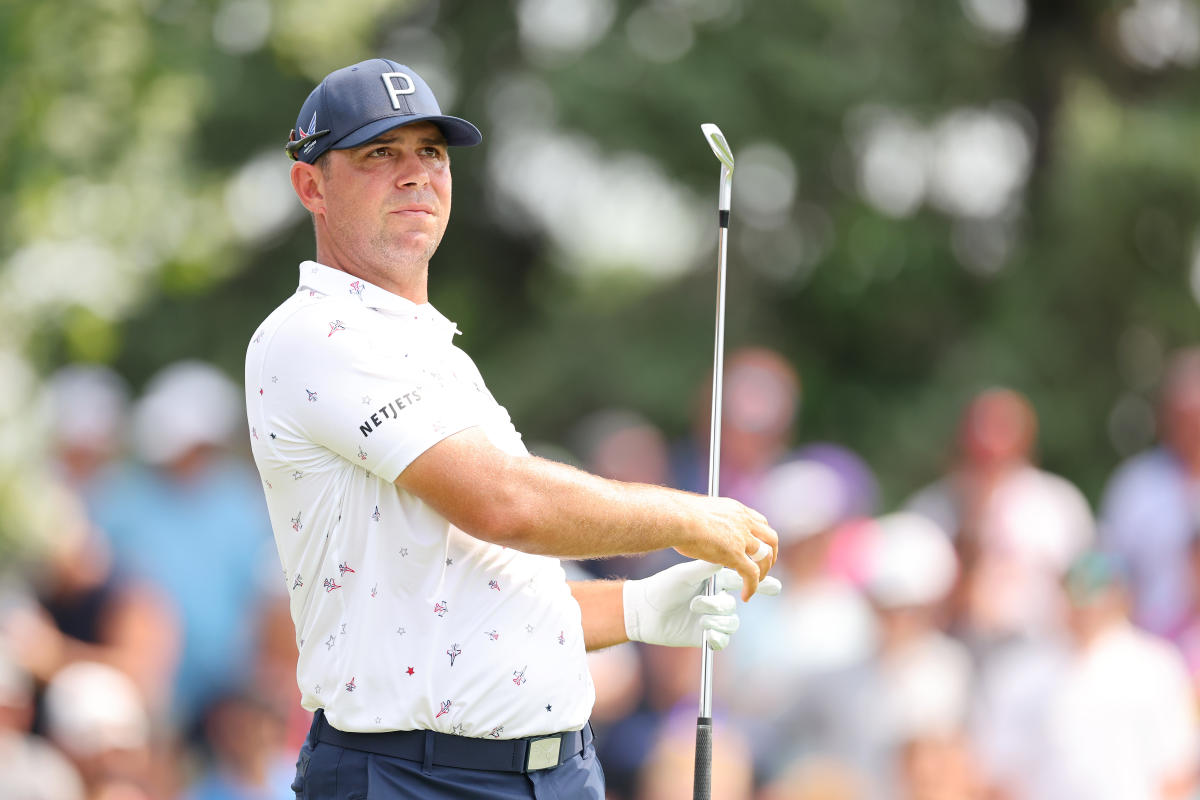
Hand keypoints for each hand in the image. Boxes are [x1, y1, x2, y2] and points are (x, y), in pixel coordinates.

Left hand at [623, 559, 781, 649]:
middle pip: (739, 598)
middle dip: (748, 596)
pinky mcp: (705, 635)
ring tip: (695, 606)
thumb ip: (708, 567)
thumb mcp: (686, 573)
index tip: (774, 584)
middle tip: (758, 593)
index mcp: (715, 580)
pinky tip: (704, 628)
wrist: (644, 609)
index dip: (760, 582)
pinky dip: (715, 633)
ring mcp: (712, 617)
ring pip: (730, 618)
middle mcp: (716, 597)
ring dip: (715, 611)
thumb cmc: (664, 586)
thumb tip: (731, 554)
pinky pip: (722, 638)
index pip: (743, 579)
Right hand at [673, 496, 778, 600]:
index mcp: (735, 510)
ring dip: (763, 571)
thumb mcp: (699, 512)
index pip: (759, 522)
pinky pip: (751, 574)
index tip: (757, 547)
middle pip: (770, 538)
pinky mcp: (735, 555)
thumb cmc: (677, 514)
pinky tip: (746, 596)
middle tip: (764, 566)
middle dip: (771, 554)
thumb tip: (699, 525)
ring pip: (765, 557)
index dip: (761, 537)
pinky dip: (752, 587)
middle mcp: (742, 521)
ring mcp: (741, 538)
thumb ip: (707, 521)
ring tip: (756, 582)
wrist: (675, 517)